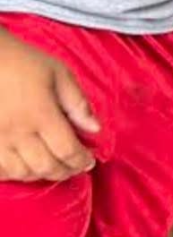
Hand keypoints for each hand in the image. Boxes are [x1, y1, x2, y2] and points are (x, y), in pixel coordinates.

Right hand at [0, 32, 98, 181]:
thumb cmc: (21, 62)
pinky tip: (24, 165)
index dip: (81, 161)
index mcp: (40, 114)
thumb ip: (78, 103)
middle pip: (45, 166)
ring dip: (41, 174)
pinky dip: (14, 173)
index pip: (67, 150)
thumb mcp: (58, 73)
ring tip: (53, 166)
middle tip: (75, 167)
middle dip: (65, 171)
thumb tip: (94, 128)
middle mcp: (16, 132)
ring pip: (21, 173)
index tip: (89, 161)